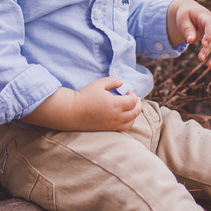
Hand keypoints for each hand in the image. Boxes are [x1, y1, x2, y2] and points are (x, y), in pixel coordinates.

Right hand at [23, 77, 141, 131]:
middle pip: (135, 112)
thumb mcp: (98, 84)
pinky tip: (125, 116)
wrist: (72, 112)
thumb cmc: (84, 96)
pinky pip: (124, 128)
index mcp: (115, 104)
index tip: (127, 91)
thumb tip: (121, 82)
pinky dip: (129, 122)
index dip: (133, 94)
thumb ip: (112, 81)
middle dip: (137, 104)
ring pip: (132, 121)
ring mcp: (112, 124)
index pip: (132, 101)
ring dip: (134, 114)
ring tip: (131, 108)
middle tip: (134, 98)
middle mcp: (116, 116)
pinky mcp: (108, 129)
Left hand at [167, 0, 210, 68]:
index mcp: (206, 17)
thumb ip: (187, 29)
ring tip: (210, 66)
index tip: (203, 44)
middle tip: (200, 58)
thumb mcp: (182, 19)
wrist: (192, 11)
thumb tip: (190, 41)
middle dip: (208, 49)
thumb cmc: (186, 14)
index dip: (209, 35)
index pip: (210, 26)